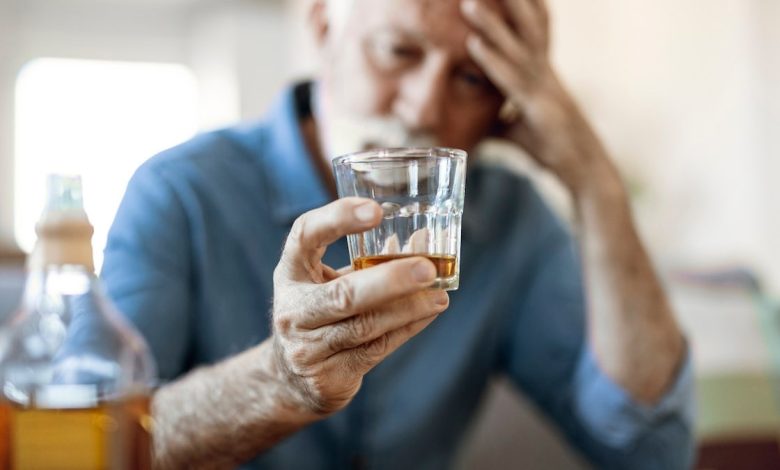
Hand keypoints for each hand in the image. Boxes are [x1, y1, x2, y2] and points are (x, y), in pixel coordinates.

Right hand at [271, 197, 448, 415]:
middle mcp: (292, 309)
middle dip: (390, 281)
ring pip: (365, 326)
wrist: (290, 379)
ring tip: (438, 295)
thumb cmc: (319, 314)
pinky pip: (375, 349)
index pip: (305, 235)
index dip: (338, 219)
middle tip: (427, 268)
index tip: (376, 210)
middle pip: (343, 294)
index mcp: (291, 272)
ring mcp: (306, 348)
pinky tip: (428, 313)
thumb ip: (368, 261)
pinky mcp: (327, 377)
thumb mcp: (329, 280)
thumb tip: (424, 238)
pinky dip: (406, 328)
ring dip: (408, 309)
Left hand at [462, 0, 614, 193]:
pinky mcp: (539, 109)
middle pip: (526, 26)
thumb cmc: (552, 148)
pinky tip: (475, 44)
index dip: (524, 5)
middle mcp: (544, 73)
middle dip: (510, 2)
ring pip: (516, 48)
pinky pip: (512, 80)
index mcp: (542, 72)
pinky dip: (493, 61)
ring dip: (491, 23)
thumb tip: (471, 119)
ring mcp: (544, 89)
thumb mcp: (516, 128)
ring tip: (469, 2)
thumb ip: (496, 117)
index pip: (533, 28)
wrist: (583, 171)